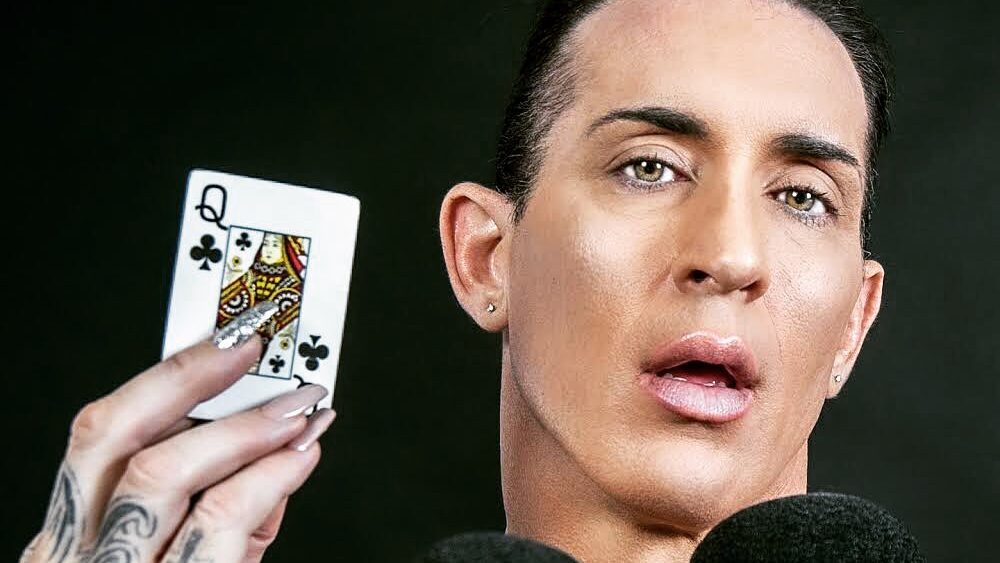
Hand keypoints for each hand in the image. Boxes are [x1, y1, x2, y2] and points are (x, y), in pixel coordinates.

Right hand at [20, 323, 334, 561]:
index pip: (100, 437)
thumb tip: (272, 454)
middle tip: (258, 351)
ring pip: (164, 480)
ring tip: (298, 409)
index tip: (224, 340)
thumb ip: (219, 520)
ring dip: (242, 430)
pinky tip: (297, 462)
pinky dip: (263, 485)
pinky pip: (217, 535)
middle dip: (192, 381)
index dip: (165, 378)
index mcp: (67, 547)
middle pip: (116, 443)